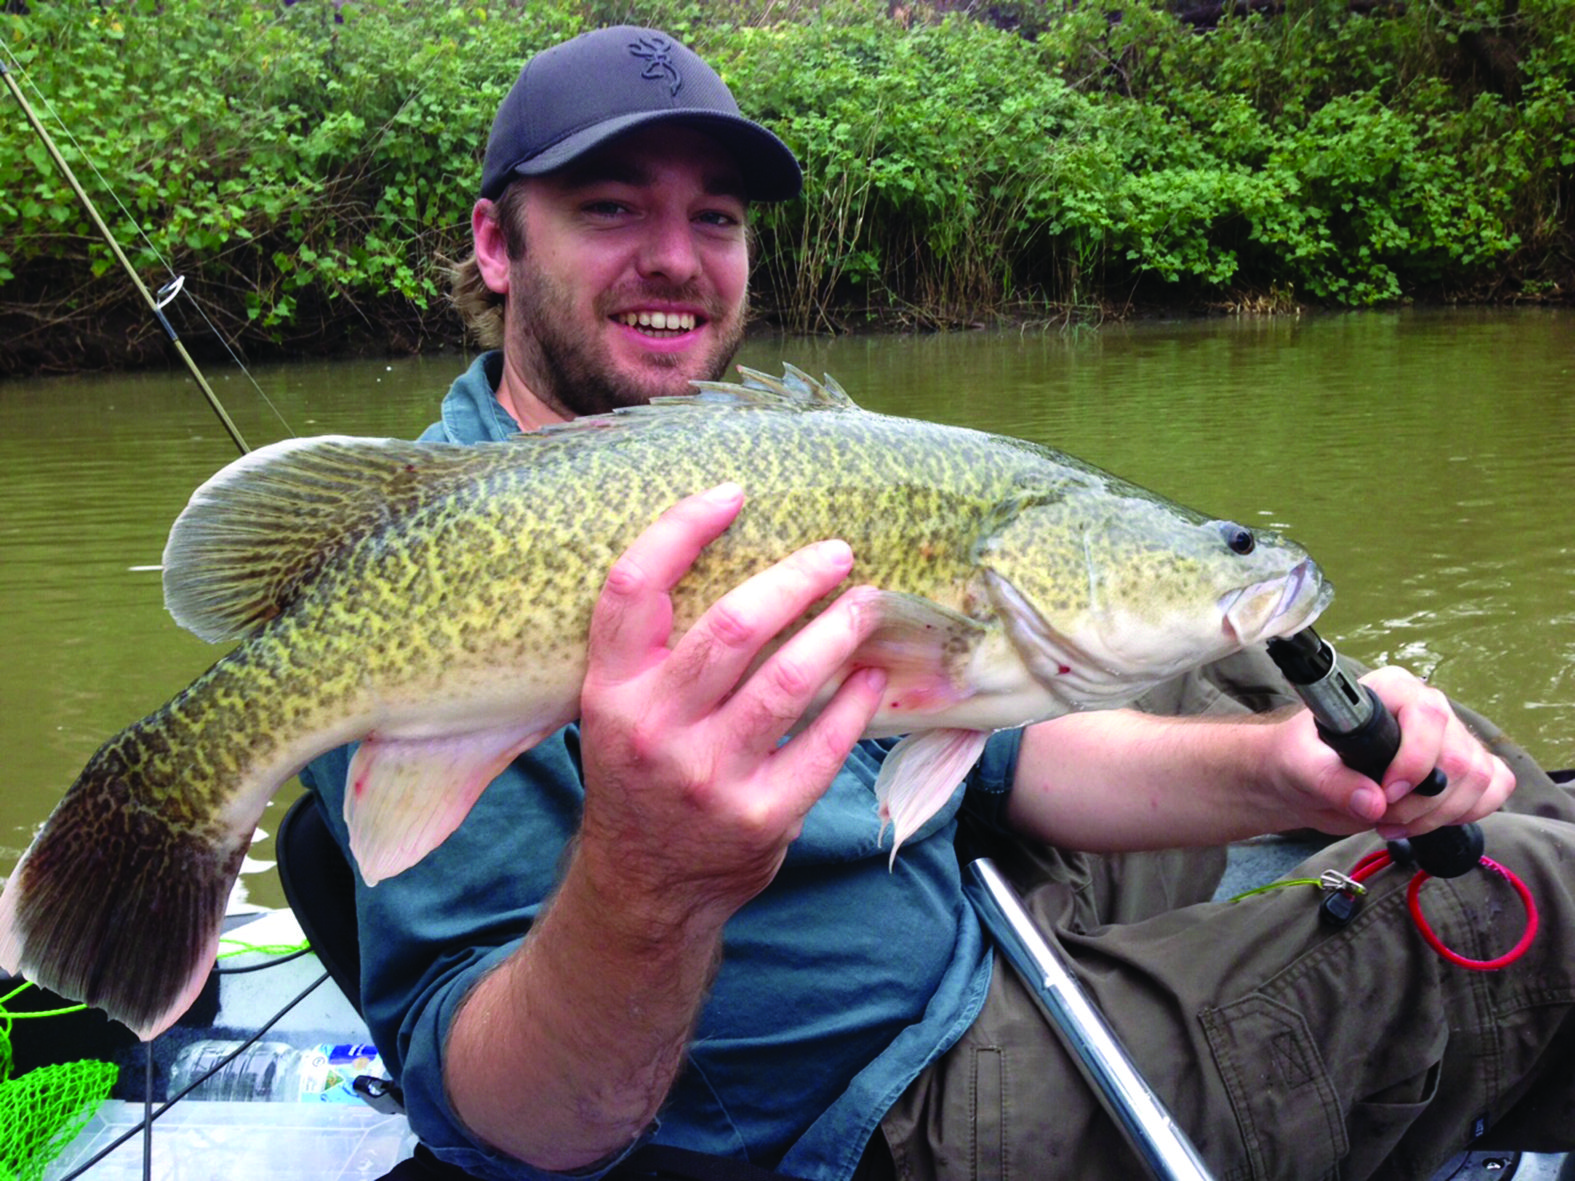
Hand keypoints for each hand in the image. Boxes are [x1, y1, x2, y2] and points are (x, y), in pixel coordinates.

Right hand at [576, 483, 887, 925]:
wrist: (644, 888)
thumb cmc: (640, 775)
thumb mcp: (620, 709)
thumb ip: (656, 648)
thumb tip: (737, 554)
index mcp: (611, 692)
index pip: (633, 588)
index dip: (681, 530)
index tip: (733, 494)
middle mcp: (653, 731)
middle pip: (730, 626)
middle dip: (795, 579)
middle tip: (836, 554)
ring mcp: (707, 778)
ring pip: (788, 681)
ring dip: (837, 632)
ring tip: (866, 604)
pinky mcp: (760, 817)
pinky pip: (823, 744)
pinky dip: (855, 703)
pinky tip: (871, 676)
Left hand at [1269, 666, 1514, 837]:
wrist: (1305, 776)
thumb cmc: (1300, 756)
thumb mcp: (1301, 766)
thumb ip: (1333, 781)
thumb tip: (1374, 803)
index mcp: (1391, 690)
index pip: (1428, 716)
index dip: (1414, 762)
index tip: (1385, 795)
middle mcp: (1429, 709)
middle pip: (1460, 759)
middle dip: (1422, 803)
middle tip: (1381, 817)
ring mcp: (1452, 738)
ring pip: (1480, 779)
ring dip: (1439, 815)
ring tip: (1393, 823)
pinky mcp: (1463, 768)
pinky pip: (1495, 787)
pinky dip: (1467, 812)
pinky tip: (1428, 820)